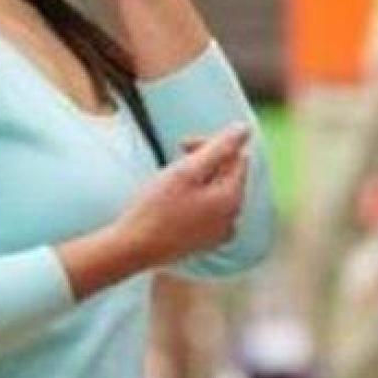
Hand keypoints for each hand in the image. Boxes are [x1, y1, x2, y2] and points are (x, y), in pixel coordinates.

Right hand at [112, 125, 250, 269]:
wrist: (132, 249)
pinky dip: (195, 202)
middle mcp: (233, 218)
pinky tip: (172, 206)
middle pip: (228, 176)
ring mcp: (220, 234)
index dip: (210, 145)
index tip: (181, 147)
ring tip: (170, 186)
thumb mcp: (186, 171)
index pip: (237, 157)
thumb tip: (244, 128)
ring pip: (217, 194)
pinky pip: (209, 213)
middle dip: (204, 164)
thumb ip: (218, 147)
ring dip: (198, 182)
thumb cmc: (155, 208)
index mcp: (232, 198)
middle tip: (173, 163)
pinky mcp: (205, 243)